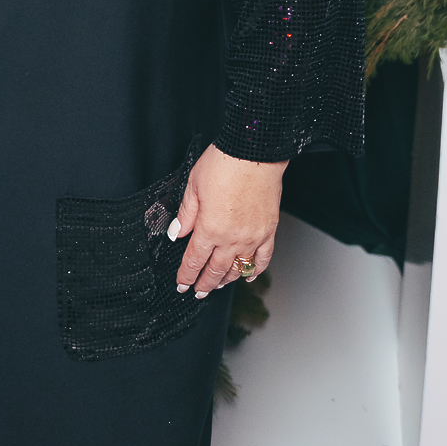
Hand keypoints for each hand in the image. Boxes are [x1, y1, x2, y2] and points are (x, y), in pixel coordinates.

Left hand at [168, 144, 286, 298]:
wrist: (254, 153)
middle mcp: (231, 238)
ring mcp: (252, 237)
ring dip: (226, 280)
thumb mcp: (194, 186)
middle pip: (215, 270)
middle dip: (204, 284)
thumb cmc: (224, 164)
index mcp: (209, 228)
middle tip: (197, 292)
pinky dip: (255, 270)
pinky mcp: (269, 231)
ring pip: (238, 268)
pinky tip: (248, 275)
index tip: (182, 285)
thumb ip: (186, 214)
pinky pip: (263, 259)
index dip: (186, 276)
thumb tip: (177, 233)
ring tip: (217, 285)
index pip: (195, 260)